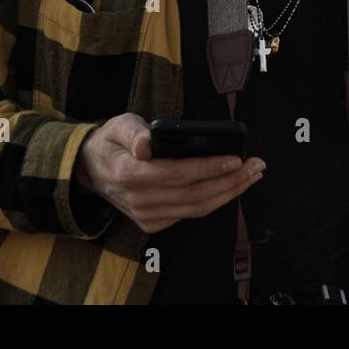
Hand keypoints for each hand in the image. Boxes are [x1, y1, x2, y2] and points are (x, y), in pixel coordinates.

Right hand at [75, 113, 265, 233]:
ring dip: (230, 192)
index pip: (178, 174)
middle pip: (195, 195)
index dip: (209, 168)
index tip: (236, 159)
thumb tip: (146, 145)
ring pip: (197, 209)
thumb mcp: (118, 125)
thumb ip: (132, 132)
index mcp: (130, 174)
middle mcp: (139, 200)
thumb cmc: (112, 142)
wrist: (91, 170)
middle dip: (231, 181)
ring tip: (252, 175)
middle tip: (257, 166)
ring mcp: (146, 216)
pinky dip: (215, 201)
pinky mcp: (152, 223)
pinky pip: (190, 214)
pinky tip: (232, 186)